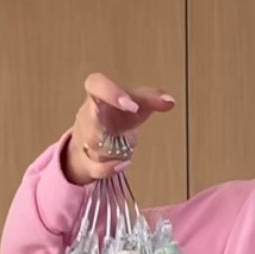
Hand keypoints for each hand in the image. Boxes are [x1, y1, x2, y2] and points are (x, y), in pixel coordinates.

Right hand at [60, 73, 175, 187]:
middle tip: (126, 125)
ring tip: (123, 148)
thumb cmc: (116, 118)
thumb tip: (170, 101)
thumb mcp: (135, 106)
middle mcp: (87, 116)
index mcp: (98, 96)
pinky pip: (94, 168)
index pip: (95, 84)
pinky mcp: (86, 163)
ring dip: (109, 148)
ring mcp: (84, 140)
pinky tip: (123, 165)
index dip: (110, 92)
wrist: (98, 143)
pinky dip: (108, 168)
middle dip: (103, 123)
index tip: (132, 105)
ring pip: (92, 144)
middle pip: (89, 119)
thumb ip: (150, 100)